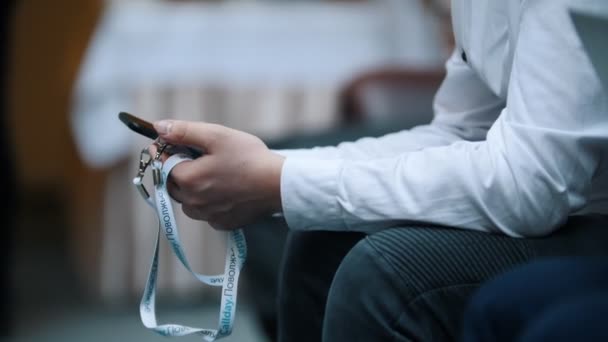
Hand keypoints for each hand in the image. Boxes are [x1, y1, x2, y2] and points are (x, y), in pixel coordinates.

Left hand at [151, 120, 284, 229]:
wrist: (279, 185)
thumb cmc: (250, 158)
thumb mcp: (216, 136)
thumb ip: (184, 131)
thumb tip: (158, 127)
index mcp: (188, 179)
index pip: (162, 164)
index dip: (164, 150)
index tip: (170, 141)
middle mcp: (193, 202)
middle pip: (173, 184)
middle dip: (177, 169)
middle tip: (195, 155)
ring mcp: (207, 216)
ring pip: (187, 200)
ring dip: (192, 187)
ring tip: (212, 172)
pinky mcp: (222, 223)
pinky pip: (205, 212)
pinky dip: (208, 200)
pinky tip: (224, 188)